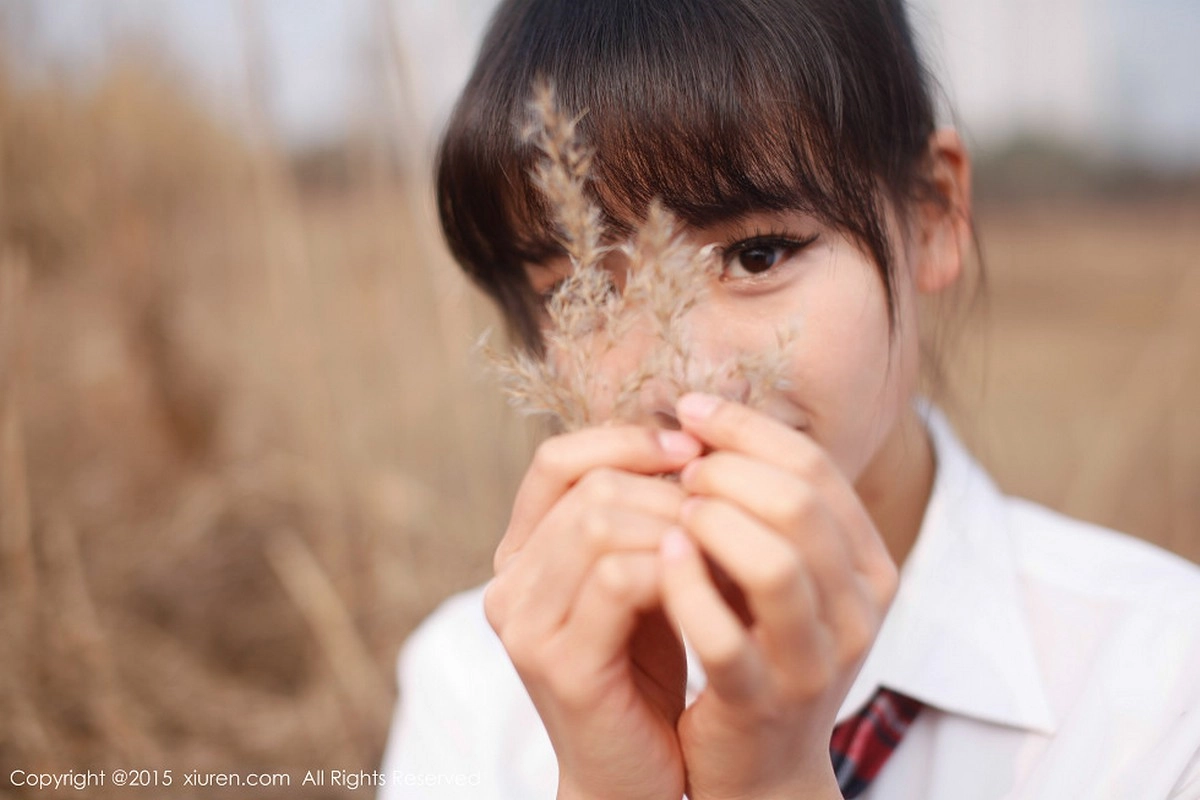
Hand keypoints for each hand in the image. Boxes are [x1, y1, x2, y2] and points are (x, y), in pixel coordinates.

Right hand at [483, 424, 701, 799]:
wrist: (634, 777)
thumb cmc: (647, 671)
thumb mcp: (640, 581)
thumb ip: (642, 520)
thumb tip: (694, 439)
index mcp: (522, 556)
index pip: (556, 462)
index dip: (625, 442)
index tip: (693, 449)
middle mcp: (509, 585)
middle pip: (589, 489)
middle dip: (668, 490)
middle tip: (722, 508)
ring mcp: (527, 624)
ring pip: (601, 524)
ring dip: (676, 525)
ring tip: (720, 544)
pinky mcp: (560, 663)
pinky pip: (619, 579)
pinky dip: (674, 570)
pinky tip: (708, 583)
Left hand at [660, 393, 899, 799]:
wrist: (758, 767)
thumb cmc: (758, 648)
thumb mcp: (779, 575)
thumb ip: (763, 509)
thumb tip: (704, 421)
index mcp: (867, 567)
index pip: (816, 470)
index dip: (748, 429)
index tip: (691, 410)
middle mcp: (856, 612)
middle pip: (800, 506)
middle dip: (729, 469)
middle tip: (682, 467)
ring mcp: (813, 661)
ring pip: (775, 565)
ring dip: (713, 522)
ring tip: (674, 509)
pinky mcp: (761, 703)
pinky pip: (724, 638)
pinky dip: (687, 590)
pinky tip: (659, 559)